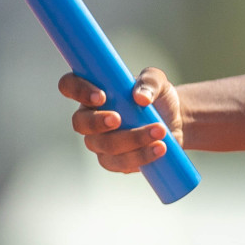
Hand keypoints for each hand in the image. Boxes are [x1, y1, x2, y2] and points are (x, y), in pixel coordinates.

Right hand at [59, 67, 183, 173]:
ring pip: (105, 145)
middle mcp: (90, 118)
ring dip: (133, 139)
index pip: (70, 86)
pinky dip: (142, 155)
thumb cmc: (157, 98)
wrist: (174, 123)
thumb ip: (150, 81)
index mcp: (93, 93)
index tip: (100, 96)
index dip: (78, 90)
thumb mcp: (158, 82)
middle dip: (98, 122)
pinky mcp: (114, 161)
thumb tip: (140, 98)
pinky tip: (159, 148)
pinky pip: (121, 163)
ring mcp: (99, 142)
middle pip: (80, 123)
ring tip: (160, 131)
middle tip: (118, 119)